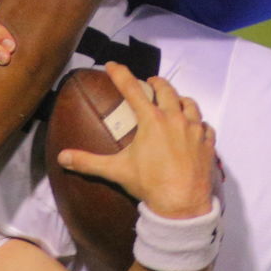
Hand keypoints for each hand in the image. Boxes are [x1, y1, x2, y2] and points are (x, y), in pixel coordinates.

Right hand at [57, 63, 216, 217]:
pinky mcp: (208, 143)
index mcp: (152, 120)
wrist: (182, 205)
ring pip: (190, 104)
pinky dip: (199, 123)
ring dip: (180, 99)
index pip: (132, 89)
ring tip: (174, 101)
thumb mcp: (116, 171)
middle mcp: (175, 118)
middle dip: (156, 83)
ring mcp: (195, 130)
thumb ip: (88, 162)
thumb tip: (62, 157)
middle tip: (149, 83)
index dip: (120, 74)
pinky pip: (206, 126)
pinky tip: (196, 128)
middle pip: (166, 89)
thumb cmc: (149, 185)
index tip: (112, 65)